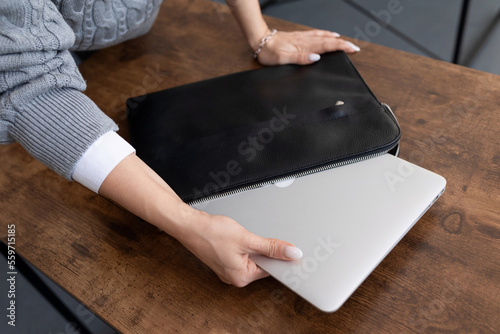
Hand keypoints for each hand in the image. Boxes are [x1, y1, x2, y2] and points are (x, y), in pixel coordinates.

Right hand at [179, 210, 302, 286]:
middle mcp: (234, 277)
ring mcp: (228, 269)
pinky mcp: (224, 260)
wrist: (190, 225)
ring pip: (251, 258)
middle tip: (260, 236)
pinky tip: (238, 236)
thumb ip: (272, 247)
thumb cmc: (211, 233)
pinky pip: (242, 255)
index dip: (280, 256)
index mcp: (242, 277)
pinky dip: (244, 245)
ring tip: (243, 235)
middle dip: (265, 250)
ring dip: (254, 246)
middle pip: (261, 263)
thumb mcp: (247, 239)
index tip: (287, 247)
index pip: (271, 269)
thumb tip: (292, 253)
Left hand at [257, 29, 359, 65]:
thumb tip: (315, 58)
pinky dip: (325, 35)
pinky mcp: (299, 37)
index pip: (327, 46)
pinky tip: (329, 35)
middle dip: (343, 44)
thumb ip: (299, 59)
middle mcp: (305, 41)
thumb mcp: (282, 59)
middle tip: (355, 48)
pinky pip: (316, 34)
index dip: (341, 47)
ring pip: (323, 37)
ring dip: (336, 40)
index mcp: (304, 47)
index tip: (352, 50)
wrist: (260, 41)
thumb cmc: (269, 52)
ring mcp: (303, 38)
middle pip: (328, 41)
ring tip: (346, 43)